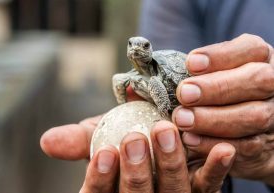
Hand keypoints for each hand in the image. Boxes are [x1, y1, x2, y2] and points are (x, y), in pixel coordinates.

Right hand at [78, 121, 235, 192]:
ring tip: (166, 131)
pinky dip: (215, 168)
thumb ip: (80, 140)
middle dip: (136, 171)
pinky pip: (208, 187)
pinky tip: (222, 148)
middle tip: (135, 139)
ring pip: (173, 192)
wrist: (153, 143)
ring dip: (170, 163)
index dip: (100, 178)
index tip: (105, 151)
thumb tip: (47, 139)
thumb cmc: (122, 142)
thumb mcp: (101, 138)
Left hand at [172, 34, 273, 184]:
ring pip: (253, 116)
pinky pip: (247, 147)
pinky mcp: (264, 146)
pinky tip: (190, 141)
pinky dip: (216, 145)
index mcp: (257, 59)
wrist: (249, 127)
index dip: (221, 56)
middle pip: (257, 81)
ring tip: (182, 120)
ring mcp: (272, 116)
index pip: (249, 50)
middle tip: (184, 94)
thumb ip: (177, 75)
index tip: (192, 63)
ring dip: (214, 119)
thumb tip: (132, 88)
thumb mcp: (207, 75)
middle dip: (217, 88)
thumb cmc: (217, 94)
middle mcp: (270, 84)